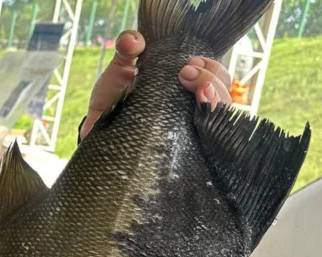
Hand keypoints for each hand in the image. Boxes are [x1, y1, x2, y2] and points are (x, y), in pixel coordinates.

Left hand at [80, 30, 233, 140]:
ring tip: (198, 92)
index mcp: (185, 88)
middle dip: (212, 81)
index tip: (192, 62)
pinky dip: (207, 129)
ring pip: (219, 120)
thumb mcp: (120, 68)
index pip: (218, 78)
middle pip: (224, 98)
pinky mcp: (176, 151)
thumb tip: (134, 40)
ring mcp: (186, 131)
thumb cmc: (113, 97)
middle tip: (187, 73)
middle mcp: (190, 110)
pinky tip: (200, 118)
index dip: (213, 69)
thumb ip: (127, 48)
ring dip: (214, 101)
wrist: (97, 127)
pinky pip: (204, 146)